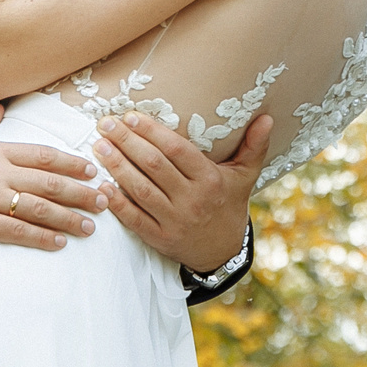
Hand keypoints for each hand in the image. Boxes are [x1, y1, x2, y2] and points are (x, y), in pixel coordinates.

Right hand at [0, 106, 104, 246]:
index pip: (43, 155)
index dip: (71, 163)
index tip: (92, 170)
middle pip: (50, 182)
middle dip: (81, 192)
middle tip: (104, 200)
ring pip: (40, 208)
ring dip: (69, 217)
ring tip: (90, 226)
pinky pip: (17, 231)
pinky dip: (41, 237)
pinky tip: (59, 242)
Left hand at [94, 110, 269, 274]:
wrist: (223, 251)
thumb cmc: (230, 204)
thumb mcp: (245, 175)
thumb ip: (254, 146)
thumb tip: (267, 118)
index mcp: (210, 180)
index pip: (177, 150)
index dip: (151, 131)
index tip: (130, 116)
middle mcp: (192, 200)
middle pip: (154, 166)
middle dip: (127, 142)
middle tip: (106, 124)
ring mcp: (174, 221)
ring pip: (141, 189)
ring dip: (117, 166)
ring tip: (99, 146)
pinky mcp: (160, 239)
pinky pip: (134, 218)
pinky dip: (117, 202)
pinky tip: (102, 185)